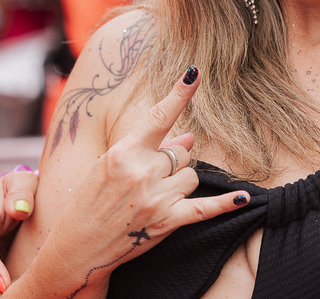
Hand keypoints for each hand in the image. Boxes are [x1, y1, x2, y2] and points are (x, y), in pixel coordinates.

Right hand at [17, 68, 247, 295]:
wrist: (76, 248)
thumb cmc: (89, 201)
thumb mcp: (110, 165)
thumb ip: (150, 149)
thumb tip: (189, 137)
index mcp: (124, 153)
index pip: (159, 117)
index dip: (180, 94)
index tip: (195, 72)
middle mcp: (142, 172)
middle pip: (181, 153)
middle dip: (171, 162)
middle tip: (147, 180)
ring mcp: (156, 198)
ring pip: (192, 176)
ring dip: (181, 183)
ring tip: (154, 197)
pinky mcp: (167, 222)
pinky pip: (205, 208)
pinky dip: (225, 204)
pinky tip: (243, 197)